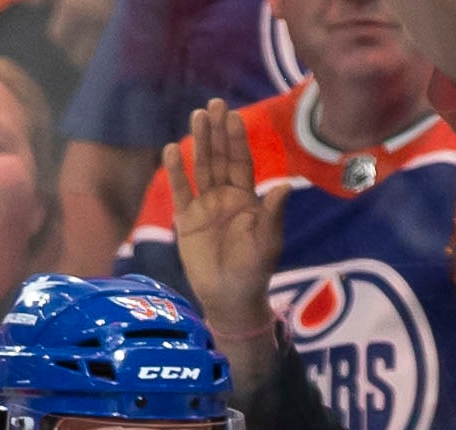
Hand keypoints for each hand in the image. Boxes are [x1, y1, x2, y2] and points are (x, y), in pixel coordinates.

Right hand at [165, 101, 288, 370]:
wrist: (230, 298)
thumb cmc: (253, 270)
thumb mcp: (267, 241)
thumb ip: (272, 213)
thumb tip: (285, 185)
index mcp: (247, 198)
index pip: (241, 162)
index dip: (236, 139)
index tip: (232, 115)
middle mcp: (225, 196)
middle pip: (219, 158)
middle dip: (216, 132)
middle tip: (213, 104)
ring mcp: (204, 206)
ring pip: (200, 168)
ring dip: (198, 143)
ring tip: (195, 117)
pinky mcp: (185, 220)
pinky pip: (180, 191)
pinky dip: (176, 172)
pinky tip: (170, 149)